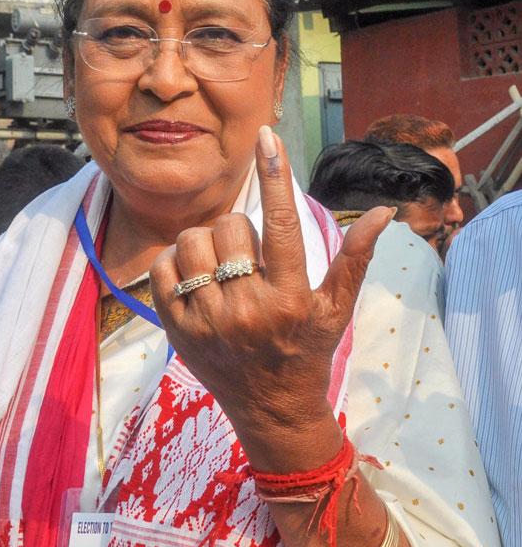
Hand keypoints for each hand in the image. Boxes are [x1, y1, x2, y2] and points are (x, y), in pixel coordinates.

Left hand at [150, 127, 392, 469]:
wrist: (270, 409)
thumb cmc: (307, 353)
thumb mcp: (336, 309)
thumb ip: (354, 259)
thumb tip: (383, 212)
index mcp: (289, 299)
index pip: (282, 226)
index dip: (275, 176)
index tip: (268, 137)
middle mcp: (245, 309)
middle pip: (229, 228)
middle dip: (238, 229)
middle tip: (247, 253)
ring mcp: (206, 321)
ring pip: (191, 243)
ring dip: (205, 242)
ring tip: (220, 263)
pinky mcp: (177, 330)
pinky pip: (161, 270)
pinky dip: (174, 261)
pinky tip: (193, 274)